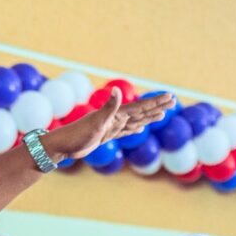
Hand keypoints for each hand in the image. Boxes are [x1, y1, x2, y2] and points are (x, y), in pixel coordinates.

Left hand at [44, 89, 174, 161]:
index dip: (156, 102)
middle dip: (157, 107)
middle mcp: (115, 118)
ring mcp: (111, 127)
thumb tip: (116, 90)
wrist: (63, 146)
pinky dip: (133, 129)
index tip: (170, 96)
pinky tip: (139, 128)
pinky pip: (124, 132)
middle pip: (141, 111)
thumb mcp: (96, 121)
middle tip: (172, 101)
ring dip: (148, 117)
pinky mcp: (105, 136)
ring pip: (135, 121)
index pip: (141, 106)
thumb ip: (109, 107)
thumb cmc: (78, 134)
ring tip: (161, 114)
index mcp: (116, 114)